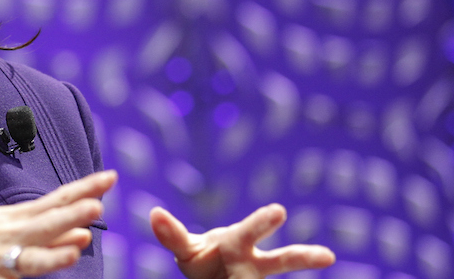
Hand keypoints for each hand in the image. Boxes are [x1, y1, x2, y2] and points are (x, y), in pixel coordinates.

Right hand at [0, 170, 116, 278]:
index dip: (84, 188)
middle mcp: (8, 235)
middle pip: (46, 223)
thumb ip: (45, 236)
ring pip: (30, 260)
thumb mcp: (5, 227)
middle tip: (97, 203)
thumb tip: (84, 236)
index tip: (110, 177)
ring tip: (77, 247)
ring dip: (54, 253)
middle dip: (73, 214)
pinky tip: (30, 278)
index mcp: (15, 218)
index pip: (56, 200)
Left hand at [150, 203, 335, 278]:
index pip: (247, 233)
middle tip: (286, 214)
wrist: (215, 272)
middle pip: (270, 251)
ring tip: (327, 255)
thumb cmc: (202, 260)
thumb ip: (173, 235)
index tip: (279, 211)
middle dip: (280, 237)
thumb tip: (155, 213)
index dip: (262, 222)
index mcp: (235, 242)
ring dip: (302, 258)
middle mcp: (252, 258)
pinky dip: (296, 261)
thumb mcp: (185, 250)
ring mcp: (258, 274)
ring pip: (280, 264)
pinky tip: (319, 259)